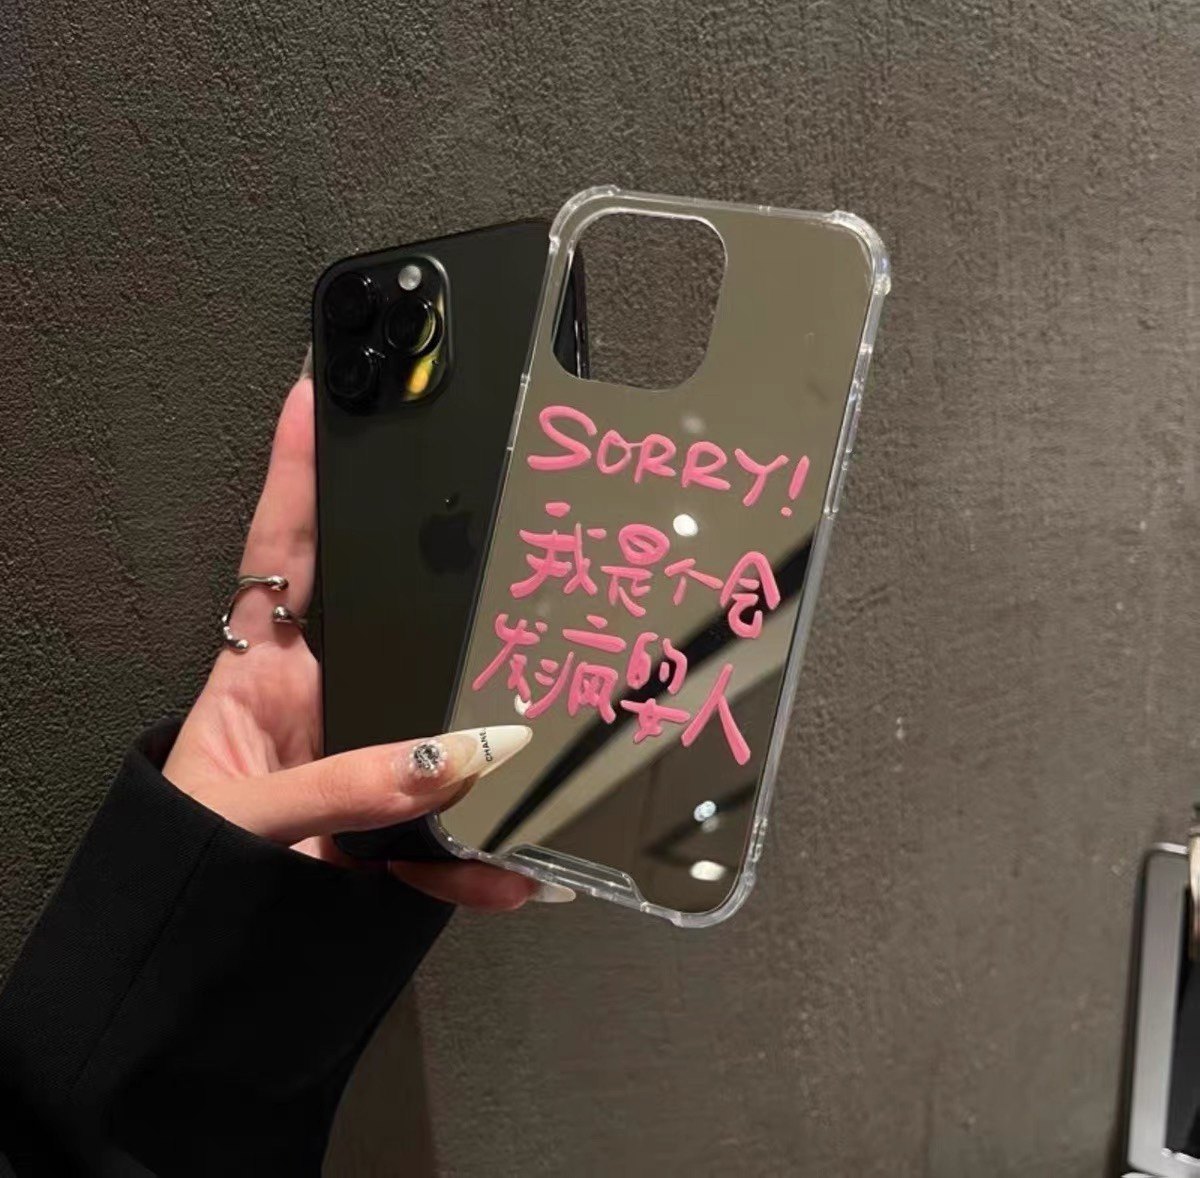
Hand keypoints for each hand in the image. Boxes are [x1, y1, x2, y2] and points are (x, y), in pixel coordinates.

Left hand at [163, 368, 572, 909]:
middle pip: (392, 614)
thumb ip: (338, 789)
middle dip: (442, 575)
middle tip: (500, 530)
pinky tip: (516, 875)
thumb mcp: (239, 819)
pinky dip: (490, 857)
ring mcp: (373, 758)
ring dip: (494, 736)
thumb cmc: (186, 867)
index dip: (297, 471)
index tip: (319, 393)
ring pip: (447, 717)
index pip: (284, 552)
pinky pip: (461, 827)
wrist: (198, 956)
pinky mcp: (400, 823)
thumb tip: (448, 756)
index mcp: (265, 674)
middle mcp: (327, 701)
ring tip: (539, 729)